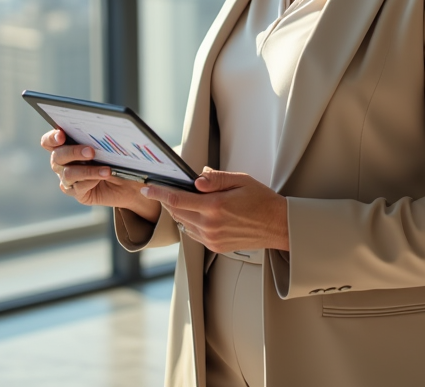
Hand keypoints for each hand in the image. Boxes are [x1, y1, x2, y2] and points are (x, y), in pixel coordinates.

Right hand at [40, 129, 160, 222]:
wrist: (128, 184)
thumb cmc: (118, 160)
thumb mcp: (112, 148)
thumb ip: (103, 140)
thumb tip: (107, 131)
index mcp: (67, 145)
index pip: (50, 141)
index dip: (52, 138)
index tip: (61, 135)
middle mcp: (63, 163)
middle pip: (57, 156)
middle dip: (73, 152)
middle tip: (90, 151)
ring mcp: (68, 179)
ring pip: (68, 174)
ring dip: (87, 170)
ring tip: (106, 170)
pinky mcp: (77, 192)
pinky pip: (78, 188)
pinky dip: (90, 182)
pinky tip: (101, 179)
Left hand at [142, 168, 288, 252]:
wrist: (277, 225)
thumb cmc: (261, 201)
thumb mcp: (241, 181)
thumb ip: (216, 179)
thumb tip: (196, 178)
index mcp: (215, 207)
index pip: (177, 200)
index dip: (159, 194)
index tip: (147, 188)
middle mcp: (210, 226)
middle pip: (177, 212)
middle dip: (169, 200)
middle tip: (168, 188)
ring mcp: (212, 238)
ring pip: (183, 224)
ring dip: (179, 212)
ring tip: (186, 199)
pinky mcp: (215, 246)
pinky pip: (193, 233)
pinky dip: (189, 222)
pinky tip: (198, 213)